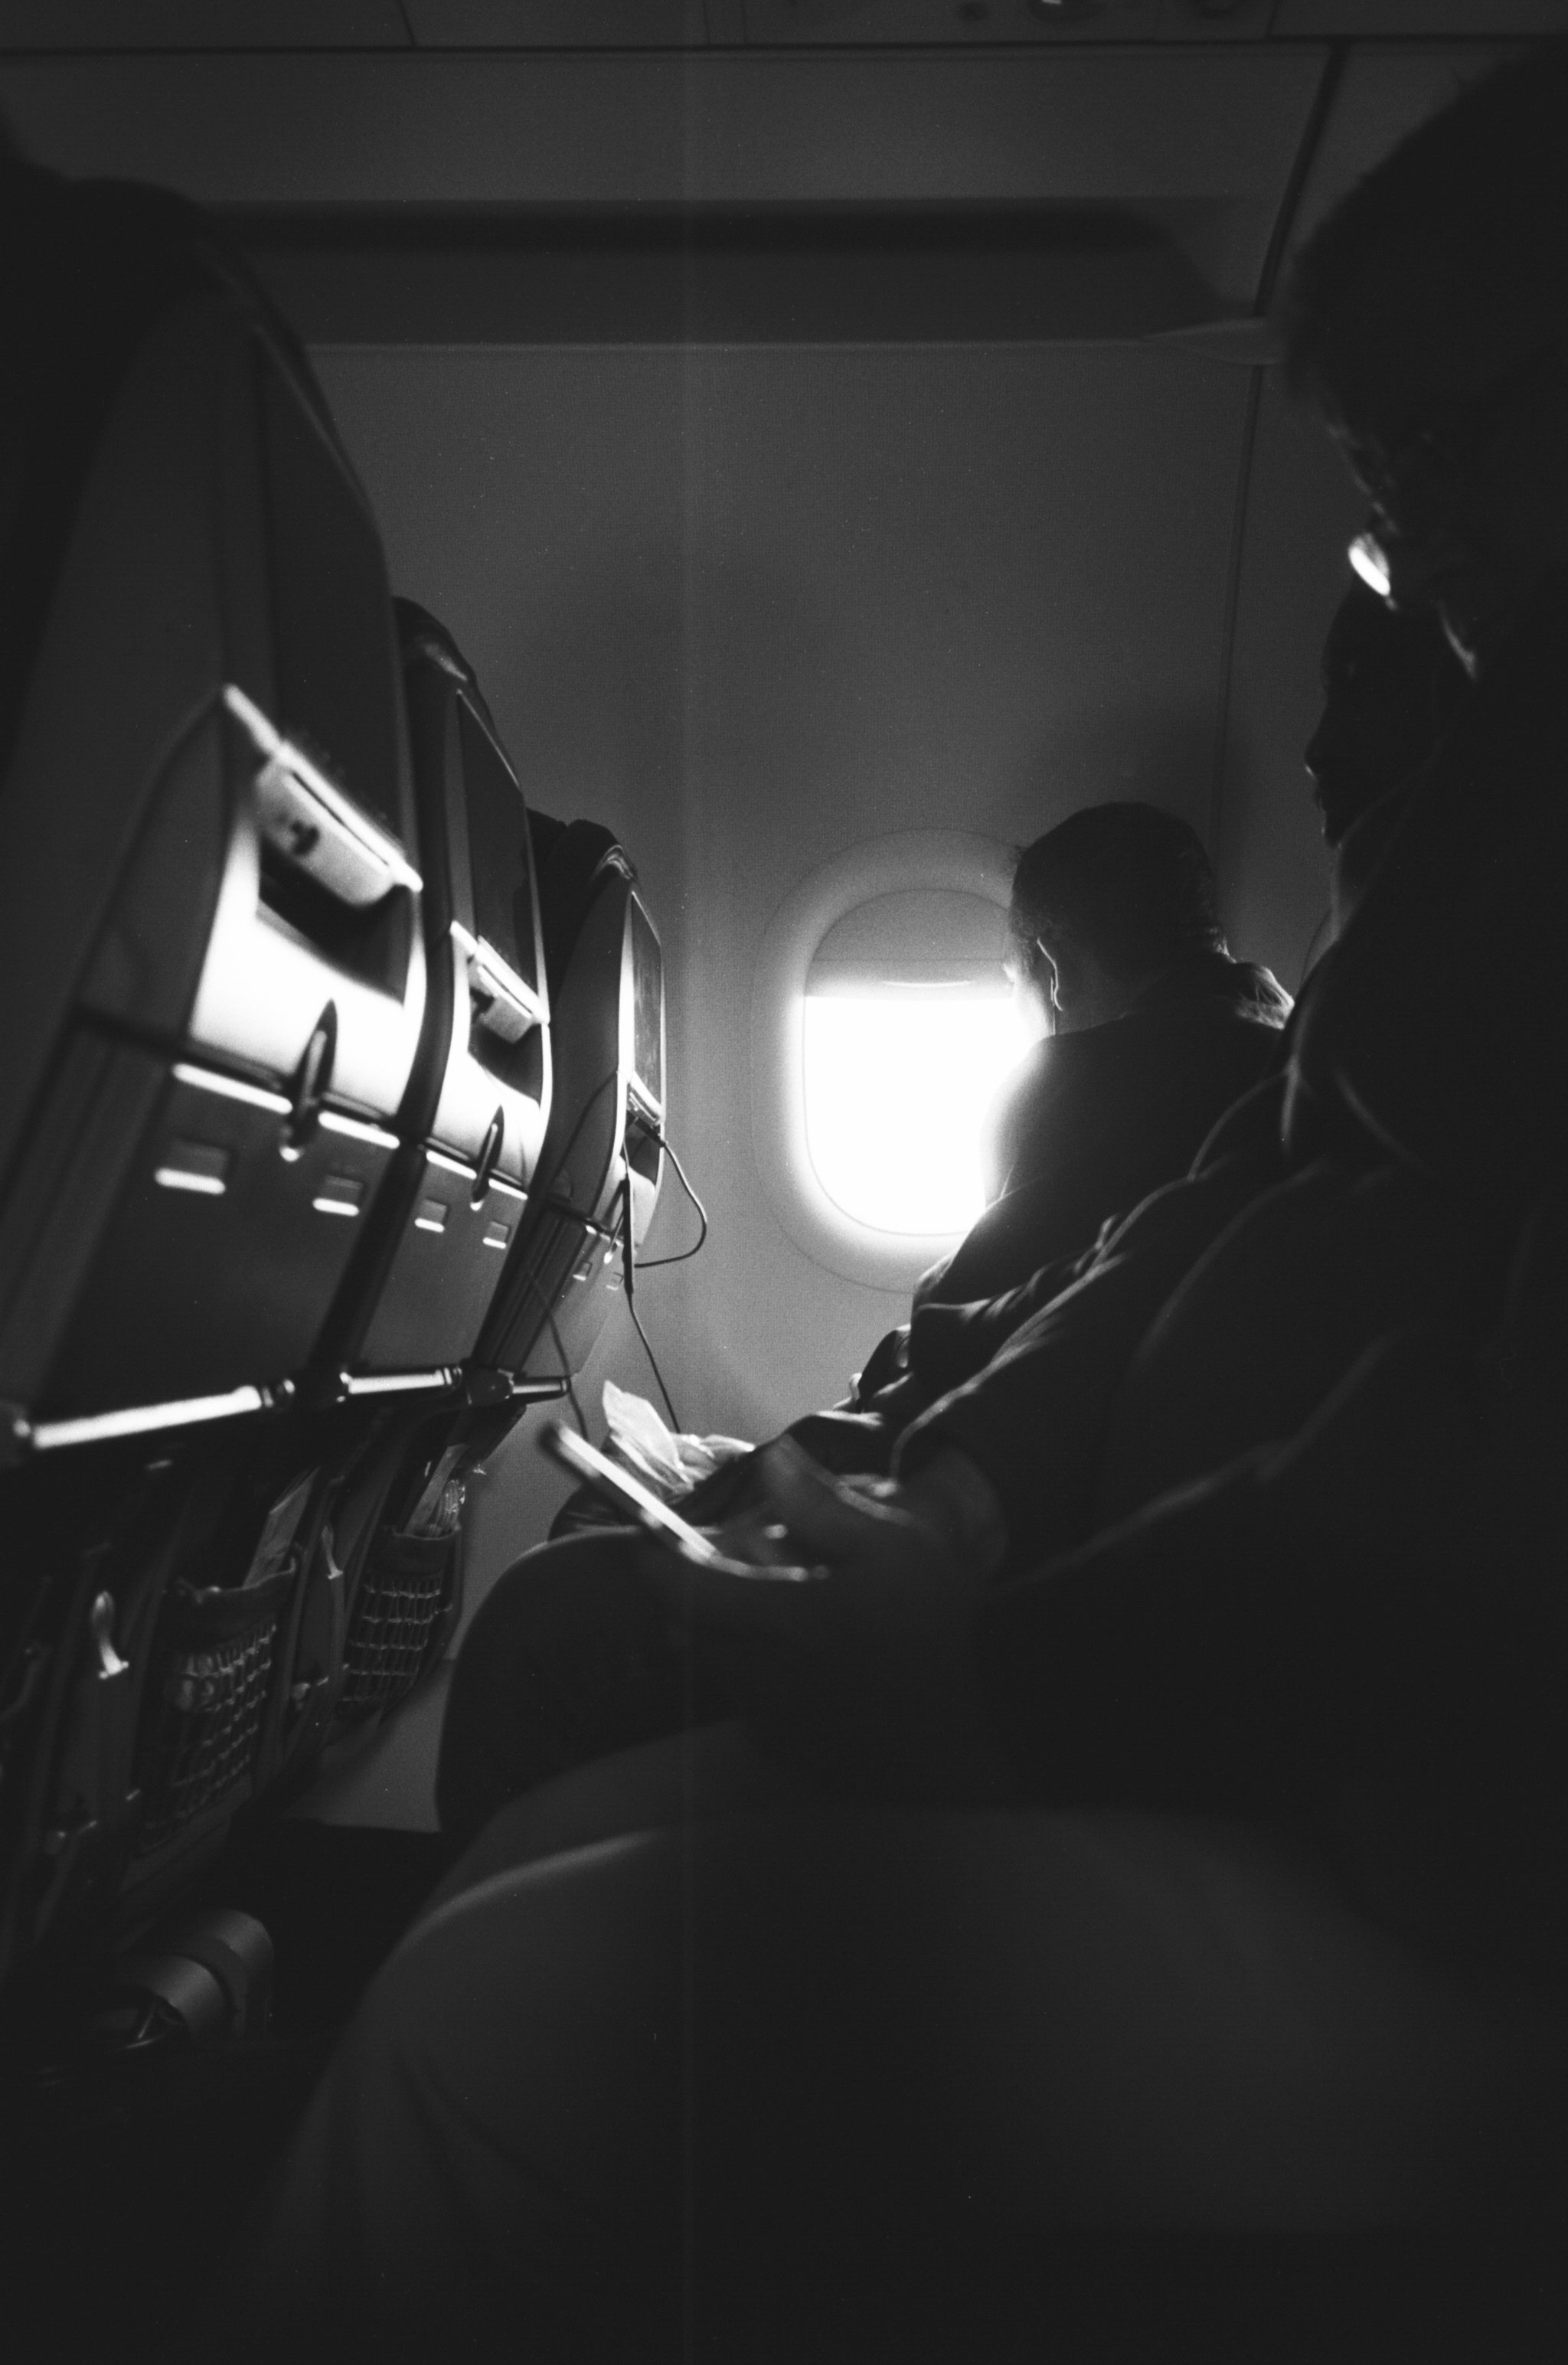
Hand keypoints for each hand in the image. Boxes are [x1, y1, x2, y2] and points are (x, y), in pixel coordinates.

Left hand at [637, 1439, 1014, 1799]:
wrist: (996, 1713)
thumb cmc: (949, 1620)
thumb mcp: (894, 1541)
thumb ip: (820, 1505)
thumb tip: (771, 1461)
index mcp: (790, 1621)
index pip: (688, 1593)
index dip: (655, 1564)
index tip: (646, 1545)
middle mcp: (773, 1681)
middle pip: (694, 1638)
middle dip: (697, 1601)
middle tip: (728, 1573)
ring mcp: (786, 1729)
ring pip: (724, 1679)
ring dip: (728, 1644)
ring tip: (778, 1618)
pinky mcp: (805, 1761)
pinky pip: (758, 1719)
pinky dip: (762, 1689)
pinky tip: (808, 1671)